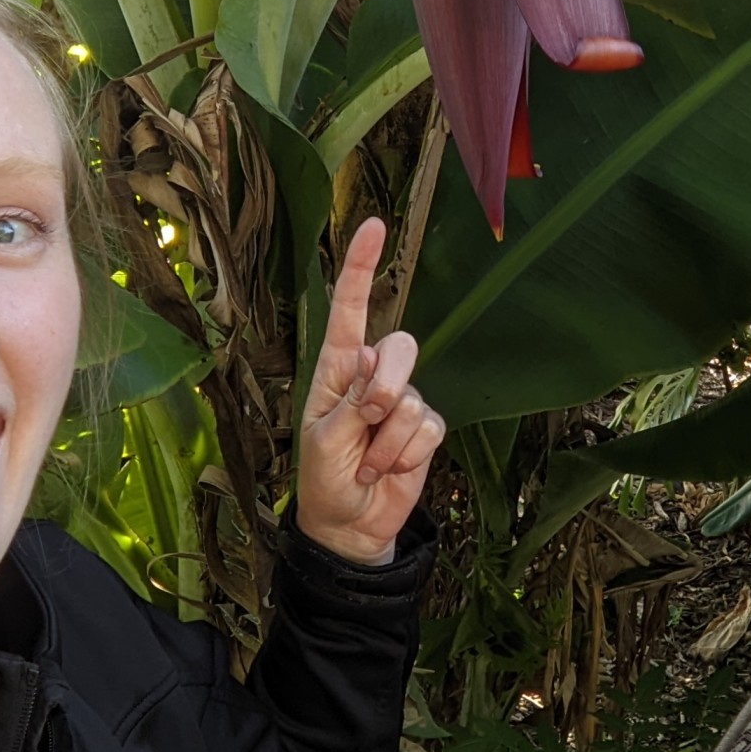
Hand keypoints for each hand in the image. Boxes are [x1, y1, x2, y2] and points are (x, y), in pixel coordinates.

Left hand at [294, 216, 445, 564]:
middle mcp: (372, 377)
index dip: (363, 269)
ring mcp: (402, 402)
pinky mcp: (425, 430)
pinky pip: (429, 428)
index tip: (374, 227)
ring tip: (367, 462)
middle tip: (363, 422)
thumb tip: (382, 384)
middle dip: (384, 386)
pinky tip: (388, 470)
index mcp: (338, 369)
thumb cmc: (322, 478)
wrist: (348, 525)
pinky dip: (405, 455)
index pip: (351, 311)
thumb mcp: (321, 441)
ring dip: (387, 440)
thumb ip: (349, 406)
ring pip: (412, 396)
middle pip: (399, 348)